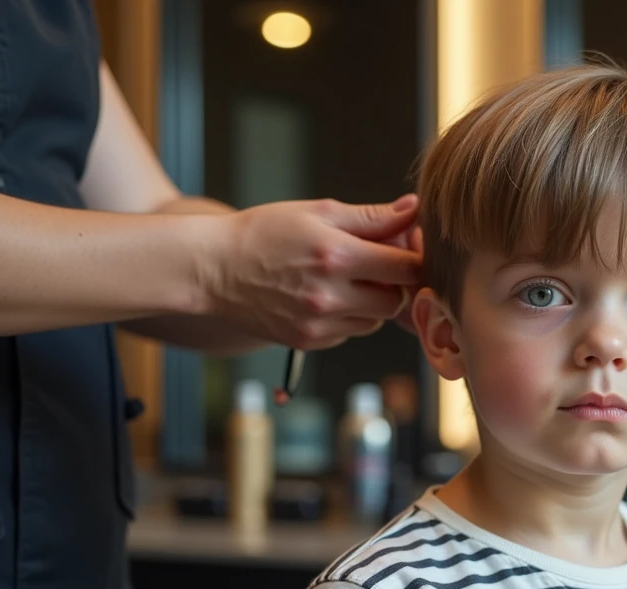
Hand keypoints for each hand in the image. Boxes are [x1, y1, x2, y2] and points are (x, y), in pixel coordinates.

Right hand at [202, 194, 423, 349]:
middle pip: (395, 300)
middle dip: (392, 283)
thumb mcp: (317, 213)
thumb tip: (414, 209)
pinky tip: (324, 297)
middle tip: (373, 265)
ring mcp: (318, 323)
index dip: (413, 259)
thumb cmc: (264, 233)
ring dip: (371, 303)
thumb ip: (372, 217)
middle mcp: (330, 295)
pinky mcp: (308, 341)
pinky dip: (348, 317)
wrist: (212, 268)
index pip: (406, 268)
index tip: (406, 251)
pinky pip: (349, 332)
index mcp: (337, 256)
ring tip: (344, 280)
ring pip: (374, 320)